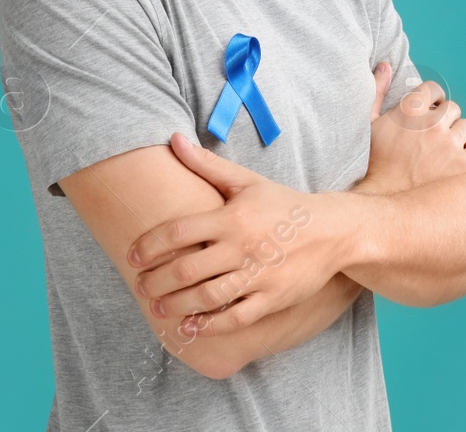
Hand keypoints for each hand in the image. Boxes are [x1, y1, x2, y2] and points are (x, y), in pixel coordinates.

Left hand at [125, 132, 344, 338]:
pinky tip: (191, 326)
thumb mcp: (246, 180)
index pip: (178, 232)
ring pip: (207, 297)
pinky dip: (209, 325)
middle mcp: (242, 247)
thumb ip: (206, 164)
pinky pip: (235, 318)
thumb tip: (173, 138)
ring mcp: (258, 275)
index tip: (132, 257)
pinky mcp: (273, 298)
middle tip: (140, 286)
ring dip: (176, 306)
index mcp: (231, 217)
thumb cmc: (283, 204)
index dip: (149, 246)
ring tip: (157, 308)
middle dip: (156, 281)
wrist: (333, 230)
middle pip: (186, 270)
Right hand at [360, 61, 465, 194]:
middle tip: (435, 133)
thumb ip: (378, 90)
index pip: (433, 89)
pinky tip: (460, 159)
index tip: (429, 109)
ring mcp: (449, 144)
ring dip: (459, 134)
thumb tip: (384, 65)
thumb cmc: (375, 162)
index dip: (432, 99)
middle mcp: (432, 123)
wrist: (385, 200)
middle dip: (445, 118)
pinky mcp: (462, 165)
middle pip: (453, 107)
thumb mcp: (370, 123)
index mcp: (410, 110)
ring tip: (447, 147)